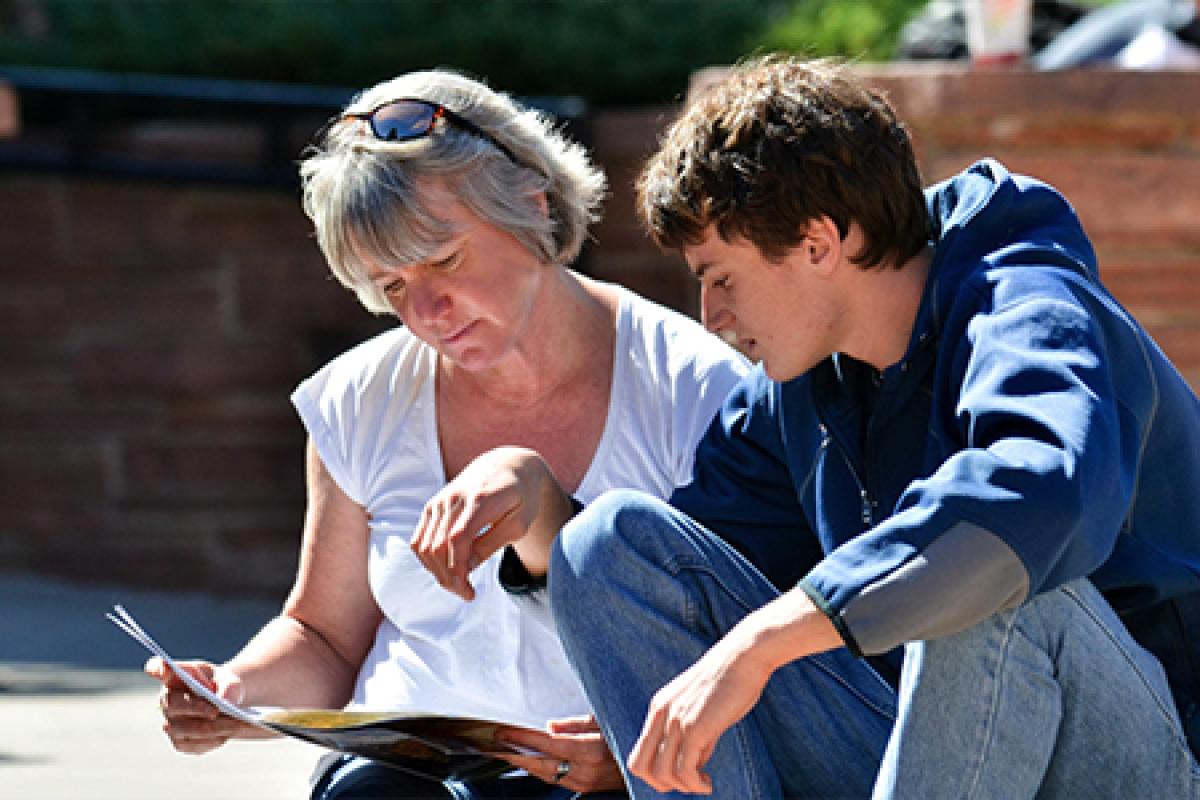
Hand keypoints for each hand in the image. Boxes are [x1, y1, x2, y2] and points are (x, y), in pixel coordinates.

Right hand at [144, 657, 271, 753]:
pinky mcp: (180, 742)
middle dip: (196, 708)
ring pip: (185, 729)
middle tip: (216, 711)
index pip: (158, 669)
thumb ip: (229, 686)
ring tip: (237, 723)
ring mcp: (170, 723)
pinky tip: (226, 734)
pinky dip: (212, 740)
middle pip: (173, 705)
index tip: (161, 666)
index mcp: (175, 677)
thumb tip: (226, 701)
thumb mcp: (229, 680)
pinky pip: (192, 745)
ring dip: (212, 727)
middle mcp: (166, 700)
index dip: (157, 668)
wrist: (228, 706)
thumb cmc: (223, 686)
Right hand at [411, 446, 571, 600]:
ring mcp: (440, 500)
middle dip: (448, 578)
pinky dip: (428, 560)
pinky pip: (419, 539)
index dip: (458, 570)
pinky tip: (446, 569)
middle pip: (438, 546)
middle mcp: (454, 498)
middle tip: (466, 593)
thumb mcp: (519, 522)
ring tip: (458, 584)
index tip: (470, 592)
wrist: (507, 465)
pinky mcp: (432, 505)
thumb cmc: (521, 496)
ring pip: (424, 546)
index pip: (458, 539)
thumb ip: (492, 543)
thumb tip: (467, 567)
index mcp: (480, 500)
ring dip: (437, 572)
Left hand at [495, 715, 625, 793]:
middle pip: (540, 764)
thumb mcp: (603, 720)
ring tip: (505, 750)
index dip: (523, 737)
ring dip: (524, 762)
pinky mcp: (584, 787)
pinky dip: (539, 769)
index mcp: (590, 750)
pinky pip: (555, 779)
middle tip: (495, 743)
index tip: (504, 731)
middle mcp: (585, 770)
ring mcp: (584, 782)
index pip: (547, 744)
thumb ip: (574, 724)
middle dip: (515, 753)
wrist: (648, 761)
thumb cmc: (626, 734)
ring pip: (545, 774)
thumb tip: (549, 726)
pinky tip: (529, 761)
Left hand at [627, 590, 841, 793]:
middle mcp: (662, 714)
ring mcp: (677, 721)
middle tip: (688, 785)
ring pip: (661, 773)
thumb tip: (696, 764)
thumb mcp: (702, 706)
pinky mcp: (696, 727)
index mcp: (659, 707)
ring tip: (702, 784)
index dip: (655, 773)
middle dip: (662, 785)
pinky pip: (684, 770)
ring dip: (682, 788)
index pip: (639, 754)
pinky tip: (708, 782)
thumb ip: (694, 733)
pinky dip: (695, 785)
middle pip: (640, 767)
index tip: (681, 775)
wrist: (744, 655)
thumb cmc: (730, 680)